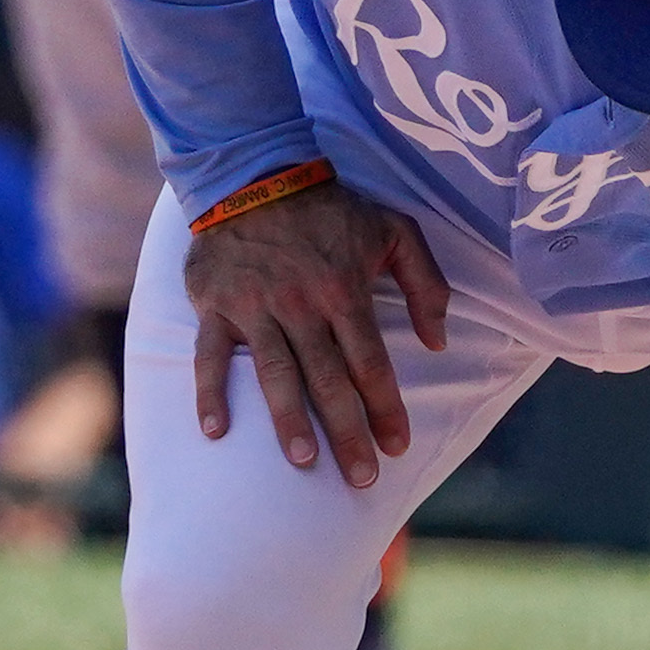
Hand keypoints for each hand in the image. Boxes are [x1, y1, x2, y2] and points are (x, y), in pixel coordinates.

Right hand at [184, 177, 450, 485]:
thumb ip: (426, 283)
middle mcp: (301, 305)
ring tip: (305, 462)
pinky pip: (209, 357)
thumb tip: (439, 341)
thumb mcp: (395, 229)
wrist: (253, 172)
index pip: (371, 363)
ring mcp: (254, 307)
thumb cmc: (331, 209)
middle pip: (329, 380)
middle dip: (348, 432)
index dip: (386, 408)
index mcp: (345, 291)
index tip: (397, 446)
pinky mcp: (214, 306)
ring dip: (289, 421)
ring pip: (275, 375)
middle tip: (361, 477)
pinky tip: (217, 432)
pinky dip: (210, 394)